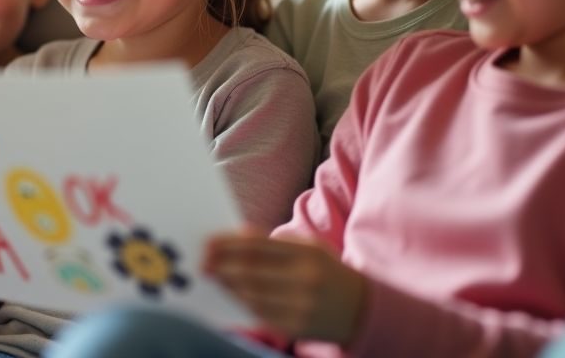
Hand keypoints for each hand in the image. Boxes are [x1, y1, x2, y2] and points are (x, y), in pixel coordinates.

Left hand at [204, 231, 366, 343]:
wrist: (360, 308)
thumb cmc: (327, 271)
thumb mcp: (311, 247)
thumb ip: (275, 242)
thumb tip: (236, 236)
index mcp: (308, 253)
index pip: (259, 246)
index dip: (229, 244)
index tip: (208, 242)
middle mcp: (306, 279)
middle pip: (251, 271)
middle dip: (222, 266)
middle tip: (203, 263)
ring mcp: (301, 306)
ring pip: (252, 294)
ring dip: (228, 285)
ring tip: (214, 277)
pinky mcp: (296, 327)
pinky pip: (260, 314)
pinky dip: (242, 302)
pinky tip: (232, 294)